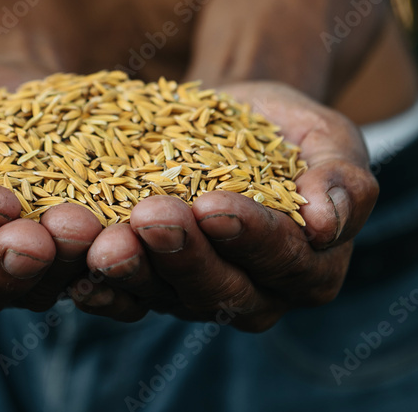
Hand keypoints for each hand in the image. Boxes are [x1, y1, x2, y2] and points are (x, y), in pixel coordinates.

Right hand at [0, 64, 104, 320]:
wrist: (24, 96)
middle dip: (7, 267)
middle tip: (43, 238)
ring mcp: (9, 279)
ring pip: (32, 294)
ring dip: (62, 267)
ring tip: (89, 229)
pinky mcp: (61, 275)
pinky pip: (84, 290)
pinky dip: (107, 275)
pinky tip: (127, 245)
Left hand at [73, 82, 377, 331]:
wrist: (234, 122)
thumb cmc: (290, 132)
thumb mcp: (329, 139)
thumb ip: (343, 178)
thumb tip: (329, 223)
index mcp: (309, 269)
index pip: (282, 258)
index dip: (249, 235)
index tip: (215, 204)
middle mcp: (255, 295)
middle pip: (219, 287)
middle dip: (183, 253)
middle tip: (151, 216)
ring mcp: (197, 295)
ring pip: (165, 295)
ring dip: (134, 271)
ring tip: (105, 242)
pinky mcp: (153, 285)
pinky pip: (125, 296)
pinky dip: (100, 288)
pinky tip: (74, 272)